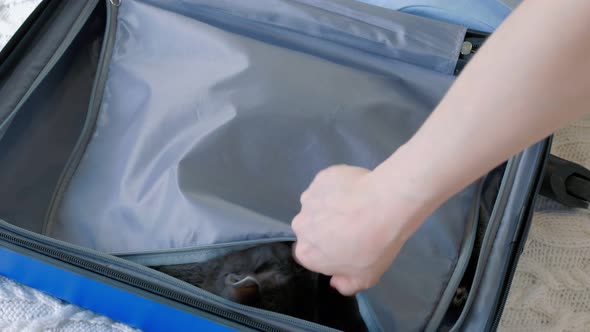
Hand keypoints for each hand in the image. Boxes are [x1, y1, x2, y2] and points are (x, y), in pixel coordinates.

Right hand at [291, 164, 429, 295]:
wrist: (385, 205)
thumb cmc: (374, 246)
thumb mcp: (366, 279)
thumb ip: (346, 285)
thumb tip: (336, 281)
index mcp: (306, 253)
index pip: (312, 255)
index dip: (329, 252)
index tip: (347, 248)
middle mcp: (300, 225)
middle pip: (311, 229)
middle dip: (326, 228)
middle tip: (353, 227)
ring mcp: (309, 198)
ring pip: (318, 205)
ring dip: (331, 206)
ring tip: (357, 206)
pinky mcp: (321, 178)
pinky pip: (327, 185)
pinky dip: (338, 188)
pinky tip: (357, 191)